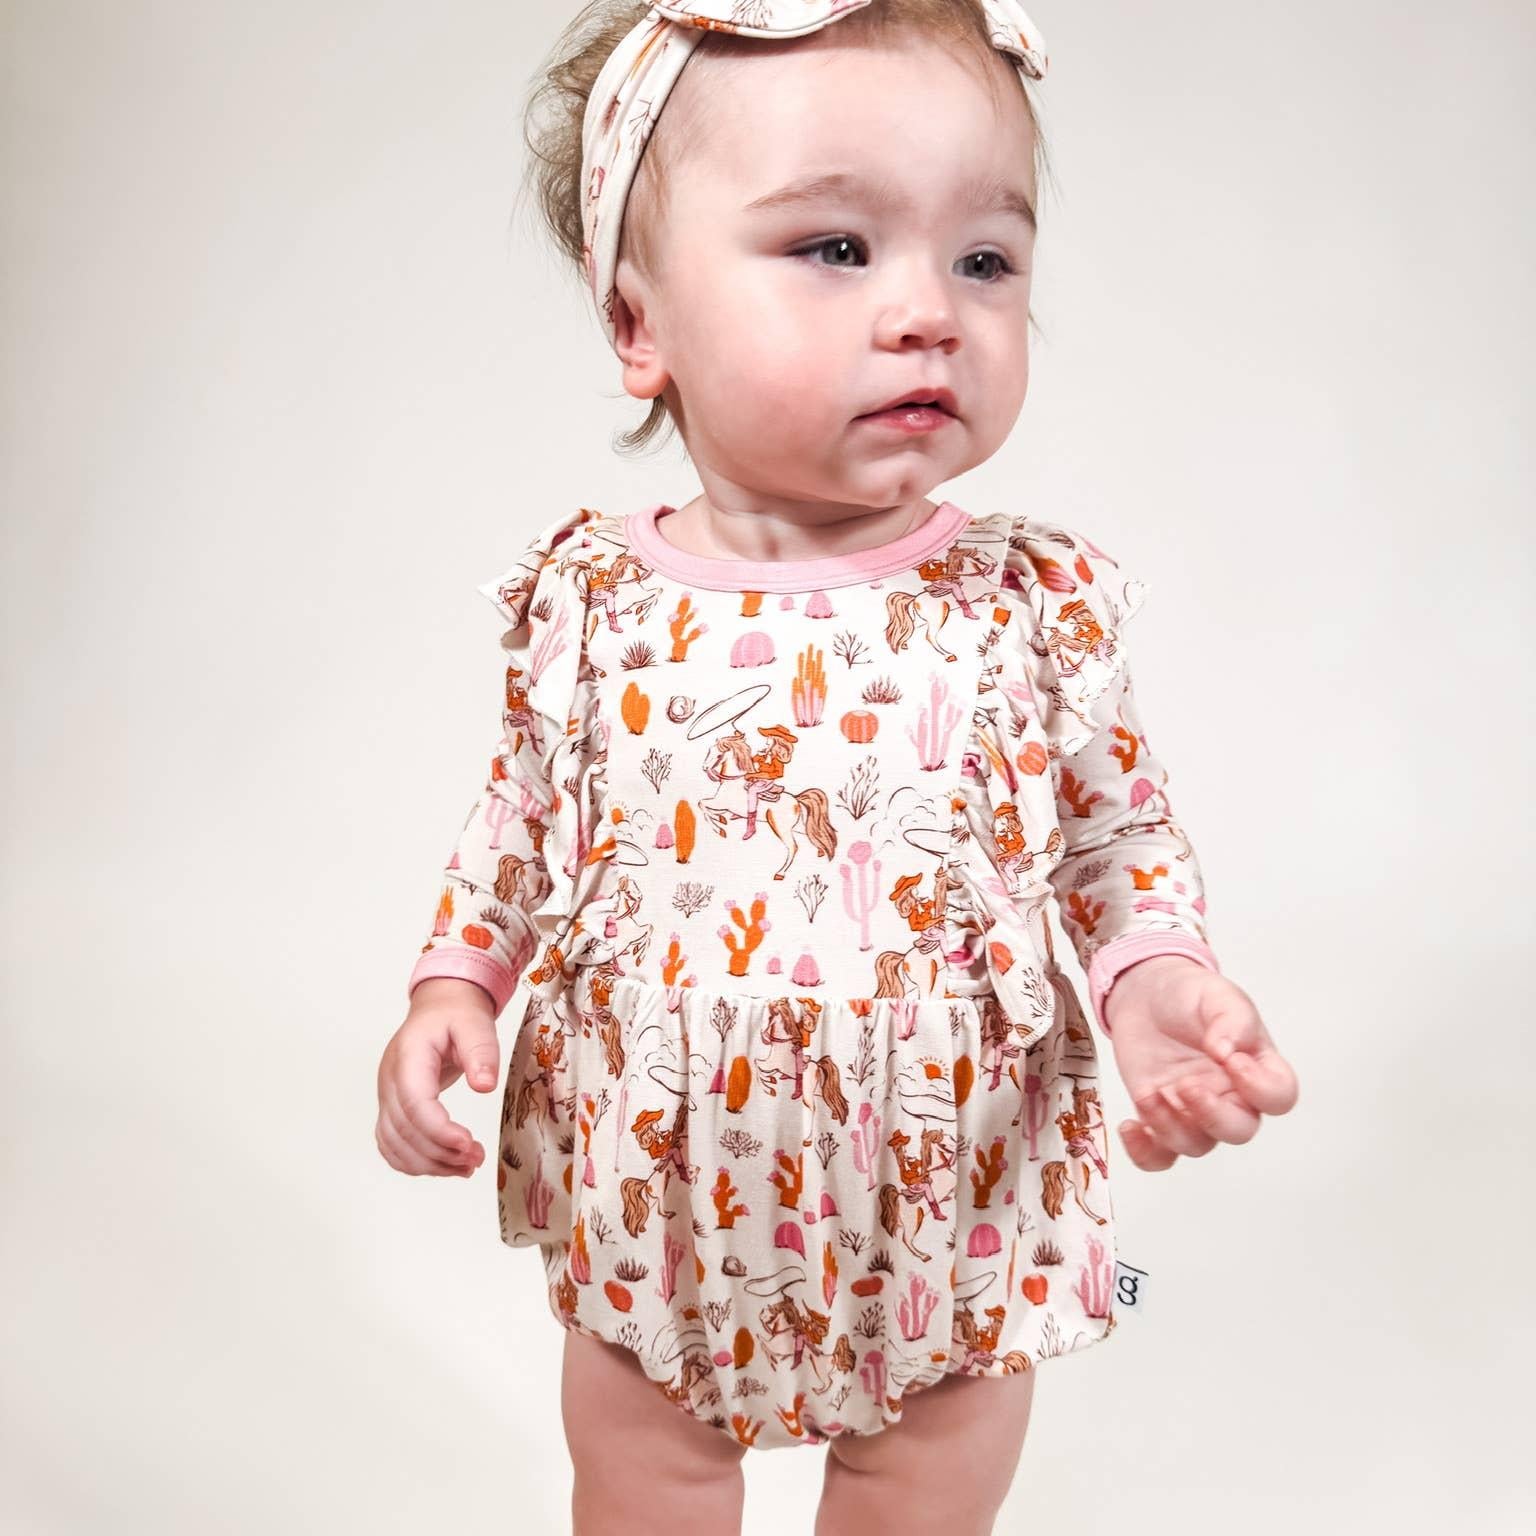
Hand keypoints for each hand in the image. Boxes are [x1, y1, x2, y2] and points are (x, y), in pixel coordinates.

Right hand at [375, 978, 501, 1177]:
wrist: (439, 1009)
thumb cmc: (456, 1015)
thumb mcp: (475, 1024)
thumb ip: (481, 1052)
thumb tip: (485, 1086)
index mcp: (409, 1057)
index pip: (415, 1103)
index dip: (439, 1130)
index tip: (468, 1145)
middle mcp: (390, 1080)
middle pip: (405, 1130)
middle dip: (441, 1152)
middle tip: (476, 1159)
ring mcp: (386, 1096)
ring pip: (395, 1144)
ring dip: (430, 1164)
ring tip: (467, 1166)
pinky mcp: (391, 1109)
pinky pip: (392, 1145)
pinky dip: (415, 1162)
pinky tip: (444, 1166)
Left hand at [1102, 955, 1296, 1171]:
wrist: (1146, 995)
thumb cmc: (1190, 995)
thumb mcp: (1216, 994)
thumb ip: (1230, 1020)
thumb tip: (1227, 1052)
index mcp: (1255, 1067)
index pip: (1279, 1096)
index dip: (1261, 1089)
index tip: (1233, 1060)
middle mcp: (1230, 1096)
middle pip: (1238, 1131)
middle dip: (1212, 1115)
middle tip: (1186, 1085)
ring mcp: (1193, 1111)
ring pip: (1196, 1145)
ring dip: (1171, 1127)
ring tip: (1151, 1094)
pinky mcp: (1159, 1116)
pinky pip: (1158, 1155)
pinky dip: (1144, 1153)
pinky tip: (1130, 1127)